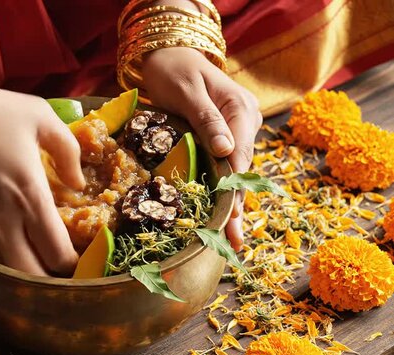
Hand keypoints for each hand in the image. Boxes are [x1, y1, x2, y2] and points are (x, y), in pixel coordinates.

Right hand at [0, 86, 85, 275]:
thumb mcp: (41, 117)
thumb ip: (68, 151)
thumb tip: (78, 183)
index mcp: (31, 197)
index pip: (58, 255)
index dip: (74, 266)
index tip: (81, 257)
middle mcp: (6, 222)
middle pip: (31, 278)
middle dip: (50, 278)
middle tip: (60, 263)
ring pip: (7, 271)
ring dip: (25, 270)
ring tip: (38, 253)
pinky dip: (4, 255)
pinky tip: (13, 238)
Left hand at [142, 47, 261, 250]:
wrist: (168, 55)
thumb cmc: (175, 70)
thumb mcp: (188, 92)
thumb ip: (207, 119)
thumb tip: (226, 150)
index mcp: (241, 110)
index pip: (240, 155)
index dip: (234, 187)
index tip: (230, 214)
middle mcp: (244, 124)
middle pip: (241, 170)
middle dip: (235, 206)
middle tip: (232, 241)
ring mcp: (234, 132)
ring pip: (234, 173)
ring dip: (230, 205)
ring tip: (230, 240)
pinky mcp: (220, 139)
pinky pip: (223, 167)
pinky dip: (221, 191)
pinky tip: (221, 216)